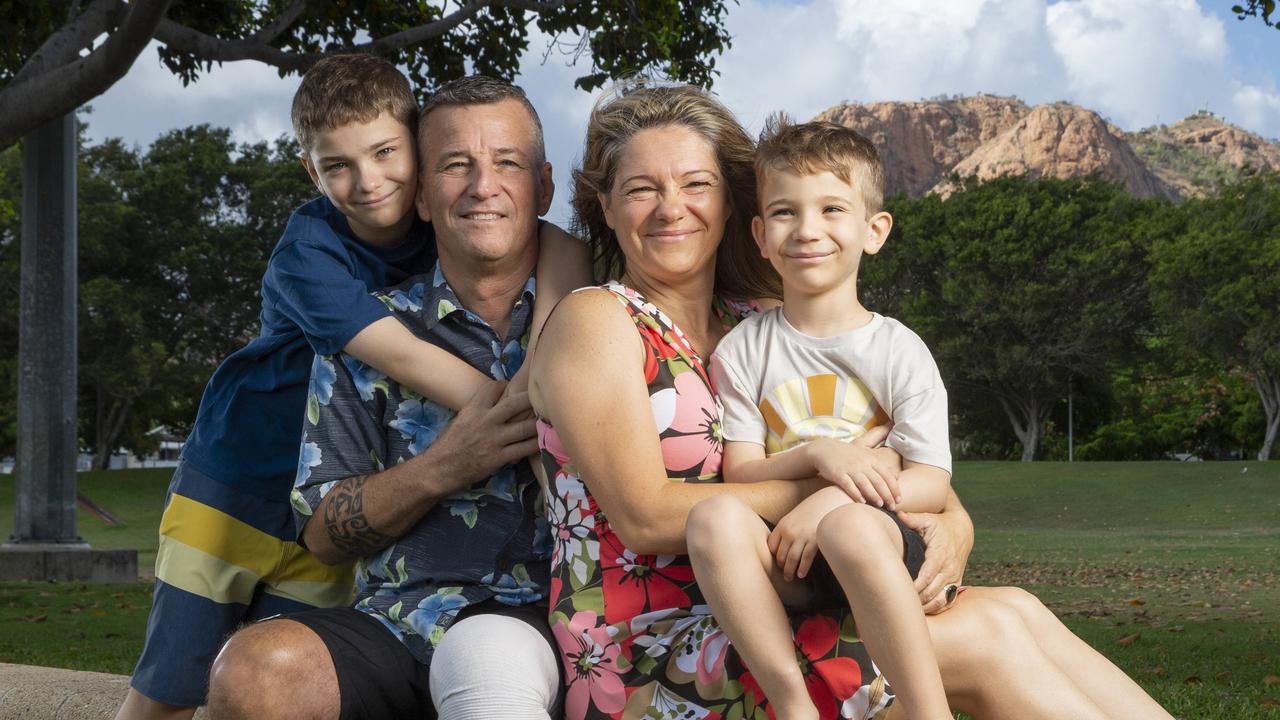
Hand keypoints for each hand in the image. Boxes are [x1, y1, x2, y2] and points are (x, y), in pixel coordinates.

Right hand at [425, 380, 538, 495]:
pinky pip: (523, 449)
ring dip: (539, 423)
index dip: (506, 385)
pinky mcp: (498, 458)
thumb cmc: (449, 444)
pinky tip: (546, 441)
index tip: (514, 388)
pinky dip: (536, 445)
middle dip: (531, 398)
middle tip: (545, 395)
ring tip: (551, 418)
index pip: (493, 388)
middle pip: (514, 403)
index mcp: (473, 409)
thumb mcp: (460, 420)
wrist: (439, 468)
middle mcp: (485, 421)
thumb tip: (497, 403)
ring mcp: (493, 440)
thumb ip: (478, 410)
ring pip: (523, 427)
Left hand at [768, 486, 850, 580]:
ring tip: (790, 578)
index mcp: (783, 524)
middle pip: (780, 555)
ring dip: (789, 571)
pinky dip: (802, 569)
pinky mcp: (814, 541)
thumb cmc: (814, 508)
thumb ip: (789, 527)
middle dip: (781, 566)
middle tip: (784, 574)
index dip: (773, 556)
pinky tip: (801, 574)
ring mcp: (801, 537)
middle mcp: (789, 531)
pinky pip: (805, 559)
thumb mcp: (796, 515)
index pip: (771, 546)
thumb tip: (785, 542)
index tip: (777, 562)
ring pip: (791, 560)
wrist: (831, 500)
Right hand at [805, 432, 899, 508]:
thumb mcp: (866, 456)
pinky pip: (848, 485)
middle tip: (892, 507)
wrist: (825, 450)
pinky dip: (855, 494)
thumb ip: (880, 467)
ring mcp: (850, 468)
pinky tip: (861, 502)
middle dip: (887, 495)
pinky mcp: (838, 473)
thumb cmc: (848, 456)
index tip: (899, 500)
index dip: (894, 488)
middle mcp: (862, 463)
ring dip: (874, 495)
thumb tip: (896, 477)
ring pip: (865, 484)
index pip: (887, 475)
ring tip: (880, 506)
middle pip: (878, 481)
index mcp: (871, 459)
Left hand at [897, 502, 973, 614]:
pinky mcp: (956, 584)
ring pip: (940, 600)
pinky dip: (935, 609)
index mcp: (940, 554)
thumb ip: (911, 519)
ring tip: (908, 610)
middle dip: (916, 600)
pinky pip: (947, 602)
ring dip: (925, 607)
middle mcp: (949, 569)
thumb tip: (897, 513)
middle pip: (932, 592)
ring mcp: (953, 578)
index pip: (927, 575)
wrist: (963, 531)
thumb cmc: (940, 525)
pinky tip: (921, 611)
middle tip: (898, 603)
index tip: (900, 591)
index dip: (914, 586)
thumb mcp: (927, 519)